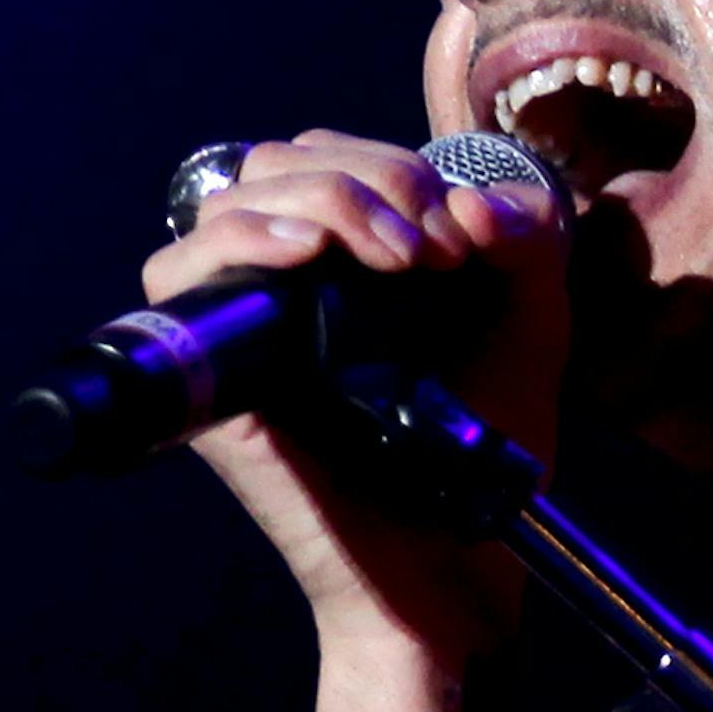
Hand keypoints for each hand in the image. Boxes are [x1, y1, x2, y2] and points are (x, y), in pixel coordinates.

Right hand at [141, 129, 571, 652]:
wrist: (461, 554)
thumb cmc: (486, 442)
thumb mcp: (531, 321)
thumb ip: (524, 242)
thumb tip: (467, 201)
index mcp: (350, 258)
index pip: (332, 156)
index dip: (395, 167)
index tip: (465, 231)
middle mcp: (287, 282)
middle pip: (279, 163)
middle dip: (370, 177)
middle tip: (434, 246)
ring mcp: (245, 324)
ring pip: (233, 200)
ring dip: (325, 199)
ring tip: (396, 255)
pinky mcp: (216, 375)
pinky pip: (181, 271)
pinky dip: (246, 239)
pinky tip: (313, 253)